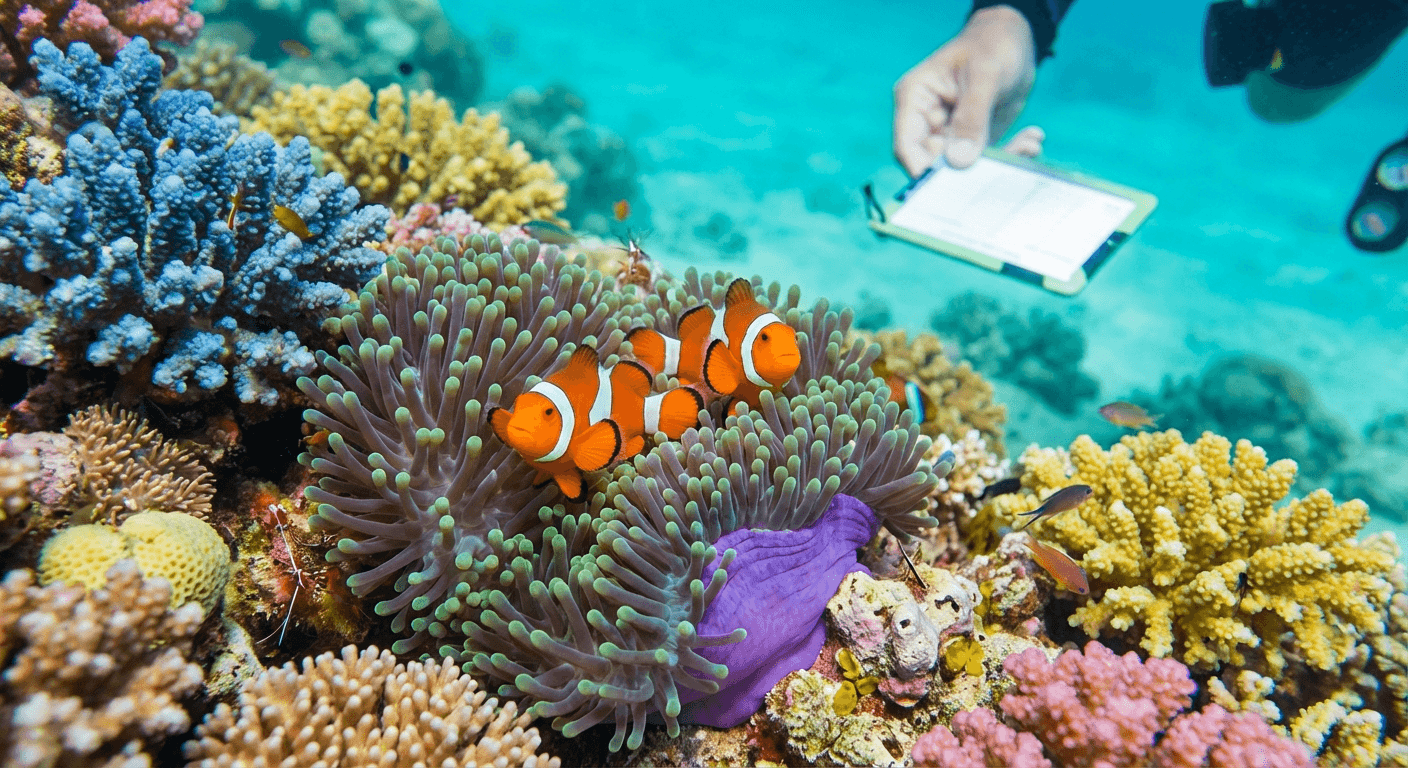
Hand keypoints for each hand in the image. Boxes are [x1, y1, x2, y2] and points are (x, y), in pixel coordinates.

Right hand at [893, 6, 1041, 175]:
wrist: (1014, 39)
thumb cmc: (992, 44)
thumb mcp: (985, 76)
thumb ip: (972, 117)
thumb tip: (960, 162)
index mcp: (915, 100)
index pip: (907, 147)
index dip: (924, 171)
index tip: (953, 185)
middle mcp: (928, 121)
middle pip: (936, 163)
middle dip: (971, 170)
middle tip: (1007, 163)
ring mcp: (950, 132)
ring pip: (965, 166)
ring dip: (999, 162)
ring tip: (1030, 145)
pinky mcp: (973, 139)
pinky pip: (986, 159)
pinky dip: (1011, 154)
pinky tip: (1032, 139)